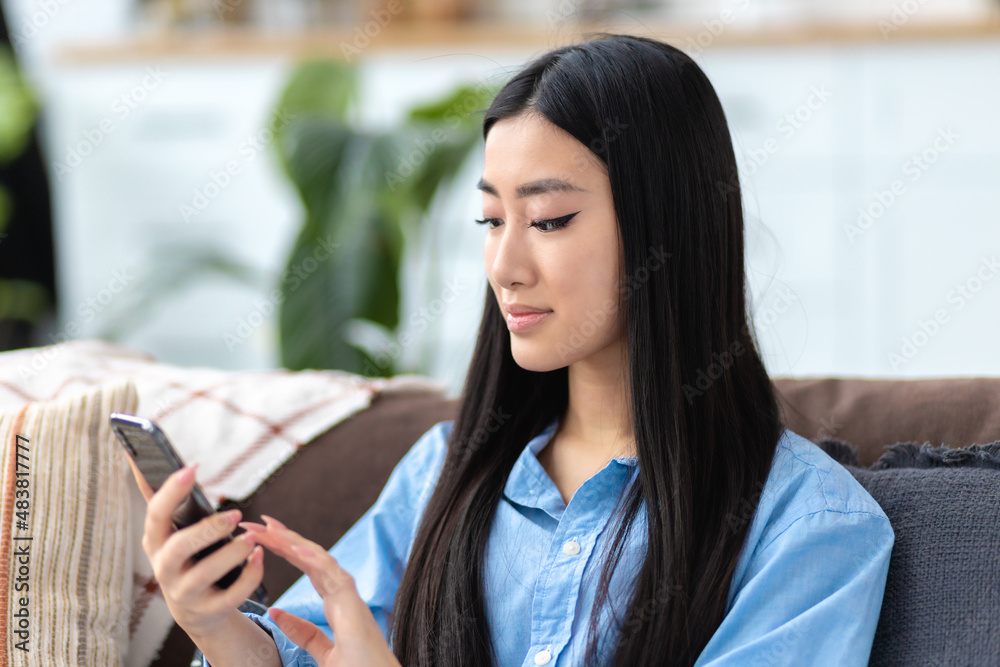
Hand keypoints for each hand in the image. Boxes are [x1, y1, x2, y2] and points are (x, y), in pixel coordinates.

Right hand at [137, 463, 265, 635]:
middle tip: (236, 514)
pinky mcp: (209, 610)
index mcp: (156, 542)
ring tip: (252, 538)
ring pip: (206, 573)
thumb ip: (161, 497)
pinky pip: (232, 595)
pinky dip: (250, 575)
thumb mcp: (170, 531)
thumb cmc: (185, 557)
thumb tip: (136, 456)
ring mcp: (185, 593)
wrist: (195, 609)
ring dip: (233, 552)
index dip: (171, 491)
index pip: (155, 514)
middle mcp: (164, 568)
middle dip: (208, 529)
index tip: (193, 467)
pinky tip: (259, 555)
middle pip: (179, 548)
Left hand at [237, 515, 401, 666]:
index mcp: (335, 603)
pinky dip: (314, 559)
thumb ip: (302, 632)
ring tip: (270, 528)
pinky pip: (333, 575)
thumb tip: (275, 613)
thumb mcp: (321, 652)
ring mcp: (350, 598)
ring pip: (319, 560)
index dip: (285, 550)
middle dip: (283, 539)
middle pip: (309, 558)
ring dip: (293, 542)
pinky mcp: (354, 606)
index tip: (261, 536)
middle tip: (256, 524)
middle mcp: (343, 594)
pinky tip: (293, 547)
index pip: (306, 567)